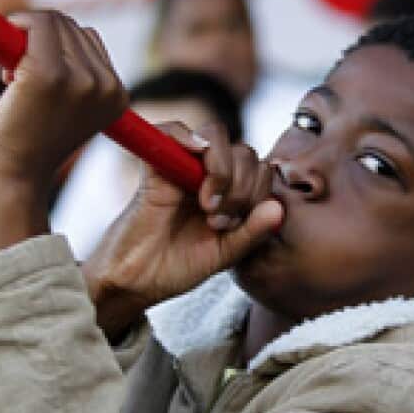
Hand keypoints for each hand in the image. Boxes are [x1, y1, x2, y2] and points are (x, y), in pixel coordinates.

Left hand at [0, 11, 128, 253]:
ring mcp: (79, 79)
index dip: (54, 49)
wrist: (12, 179)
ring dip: (25, 39)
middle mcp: (105, 86)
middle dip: (38, 42)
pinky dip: (17, 24)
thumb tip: (50, 23)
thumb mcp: (68, 108)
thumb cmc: (29, 144)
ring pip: (52, 23)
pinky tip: (3, 48)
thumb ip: (76, 74)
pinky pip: (37, 24)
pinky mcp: (48, 74)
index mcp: (117, 96)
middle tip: (16, 80)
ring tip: (12, 81)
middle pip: (70, 27)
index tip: (31, 75)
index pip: (88, 39)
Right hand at [84, 122, 283, 338]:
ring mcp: (181, 167)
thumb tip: (278, 207)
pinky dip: (185, 135)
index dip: (256, 193)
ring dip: (221, 169)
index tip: (233, 226)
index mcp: (227, 192)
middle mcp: (206, 175)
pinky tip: (194, 156)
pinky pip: (170, 131)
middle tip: (218, 221)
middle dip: (241, 187)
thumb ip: (252, 232)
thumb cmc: (176, 268)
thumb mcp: (225, 254)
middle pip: (243, 151)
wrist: (136, 281)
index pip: (258, 168)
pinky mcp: (154, 165)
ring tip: (207, 205)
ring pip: (216, 137)